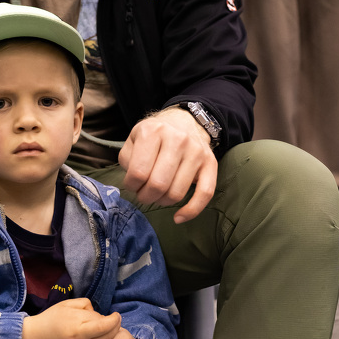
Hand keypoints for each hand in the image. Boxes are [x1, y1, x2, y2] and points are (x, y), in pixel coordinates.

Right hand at [22, 298, 121, 338]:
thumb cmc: (52, 317)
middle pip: (107, 336)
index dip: (114, 320)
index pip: (104, 325)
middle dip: (115, 327)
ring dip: (109, 334)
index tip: (116, 314)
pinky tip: (97, 332)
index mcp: (78, 325)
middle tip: (116, 319)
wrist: (38, 337)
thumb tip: (98, 314)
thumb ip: (86, 305)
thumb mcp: (68, 304)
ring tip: (107, 325)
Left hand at [119, 107, 216, 223]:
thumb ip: (128, 160)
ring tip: (157, 196)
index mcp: (154, 131)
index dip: (131, 186)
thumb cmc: (155, 135)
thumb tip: (134, 184)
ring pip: (177, 193)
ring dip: (162, 202)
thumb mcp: (134, 139)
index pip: (138, 172)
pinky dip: (191, 211)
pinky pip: (205, 194)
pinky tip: (178, 217)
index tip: (132, 185)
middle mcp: (178, 139)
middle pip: (158, 185)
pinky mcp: (211, 163)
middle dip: (146, 196)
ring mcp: (196, 152)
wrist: (184, 121)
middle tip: (143, 194)